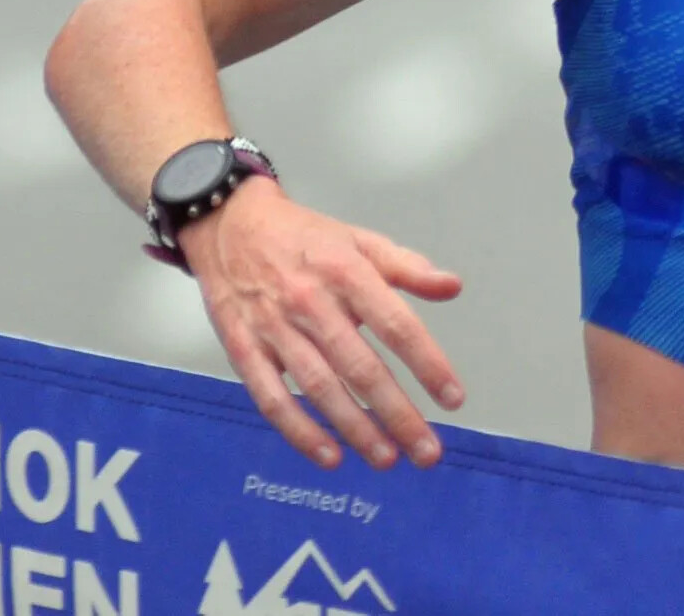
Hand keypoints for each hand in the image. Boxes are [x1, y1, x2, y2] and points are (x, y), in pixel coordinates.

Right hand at [178, 180, 465, 470]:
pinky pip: (271, 398)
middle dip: (398, 414)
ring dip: (356, 429)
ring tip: (387, 459)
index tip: (454, 400)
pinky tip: (329, 455)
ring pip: (320, 388)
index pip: (396, 326)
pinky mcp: (243, 350)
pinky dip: (299, 431)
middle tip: (428, 452)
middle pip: (361, 367)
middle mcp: (313, 303)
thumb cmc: (305, 237)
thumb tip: (452, 287)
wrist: (230, 224)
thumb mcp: (360, 240)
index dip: (428, 364)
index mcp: (348, 273)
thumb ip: (408, 267)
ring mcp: (275, 329)